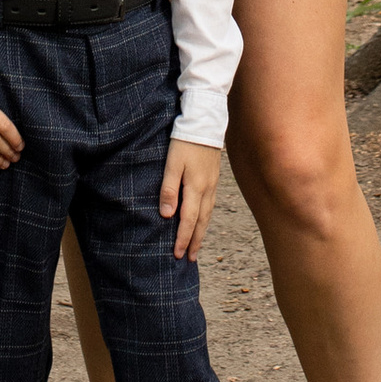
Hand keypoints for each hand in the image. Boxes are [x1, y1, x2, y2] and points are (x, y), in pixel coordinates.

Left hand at [157, 139, 221, 259]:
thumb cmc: (184, 142)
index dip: (182, 239)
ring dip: (201, 233)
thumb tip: (168, 216)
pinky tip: (202, 222)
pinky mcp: (213, 179)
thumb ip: (169, 190)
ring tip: (195, 247)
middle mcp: (206, 190)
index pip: (188, 221)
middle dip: (194, 242)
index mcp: (195, 188)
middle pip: (201, 223)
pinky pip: (210, 206)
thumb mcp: (172, 164)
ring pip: (207, 215)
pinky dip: (205, 219)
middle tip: (188, 259)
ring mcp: (212, 185)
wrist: (204, 122)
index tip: (177, 255)